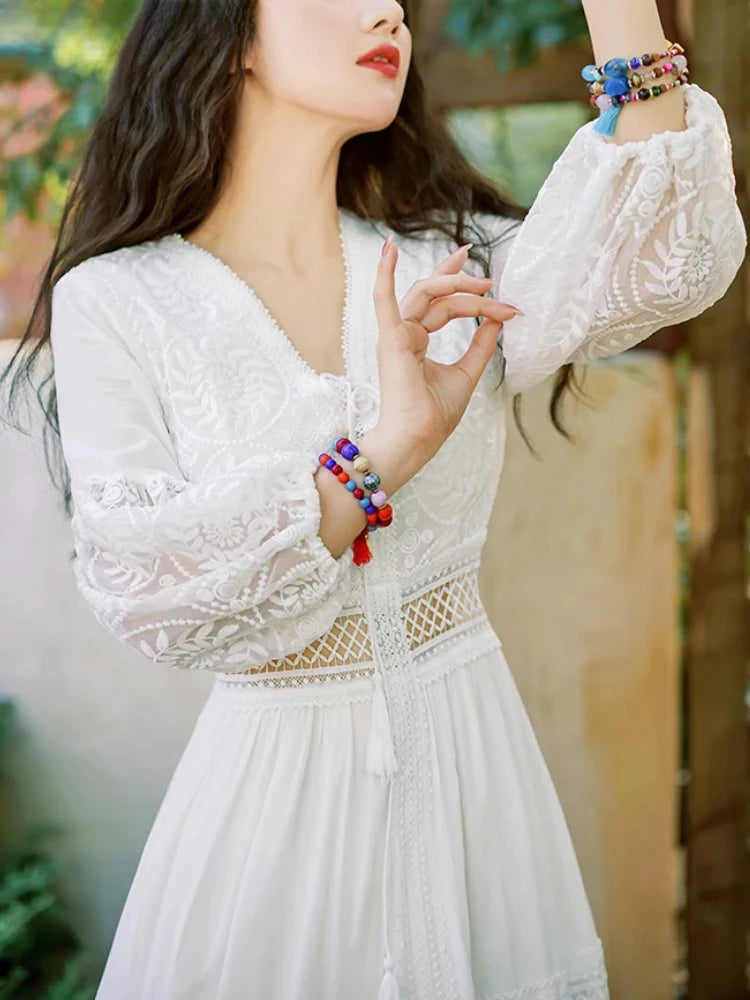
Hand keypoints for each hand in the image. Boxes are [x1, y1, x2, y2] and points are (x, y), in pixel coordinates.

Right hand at [372, 238, 519, 463]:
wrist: (417, 438)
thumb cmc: (434, 417)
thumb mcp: (467, 373)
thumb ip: (480, 345)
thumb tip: (498, 321)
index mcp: (417, 342)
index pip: (441, 305)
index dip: (466, 292)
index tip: (496, 292)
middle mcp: (404, 334)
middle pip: (436, 296)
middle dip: (462, 281)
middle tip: (490, 280)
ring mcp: (396, 335)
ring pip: (427, 295)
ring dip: (455, 284)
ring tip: (484, 285)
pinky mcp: (390, 339)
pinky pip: (384, 300)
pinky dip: (384, 274)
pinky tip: (389, 250)